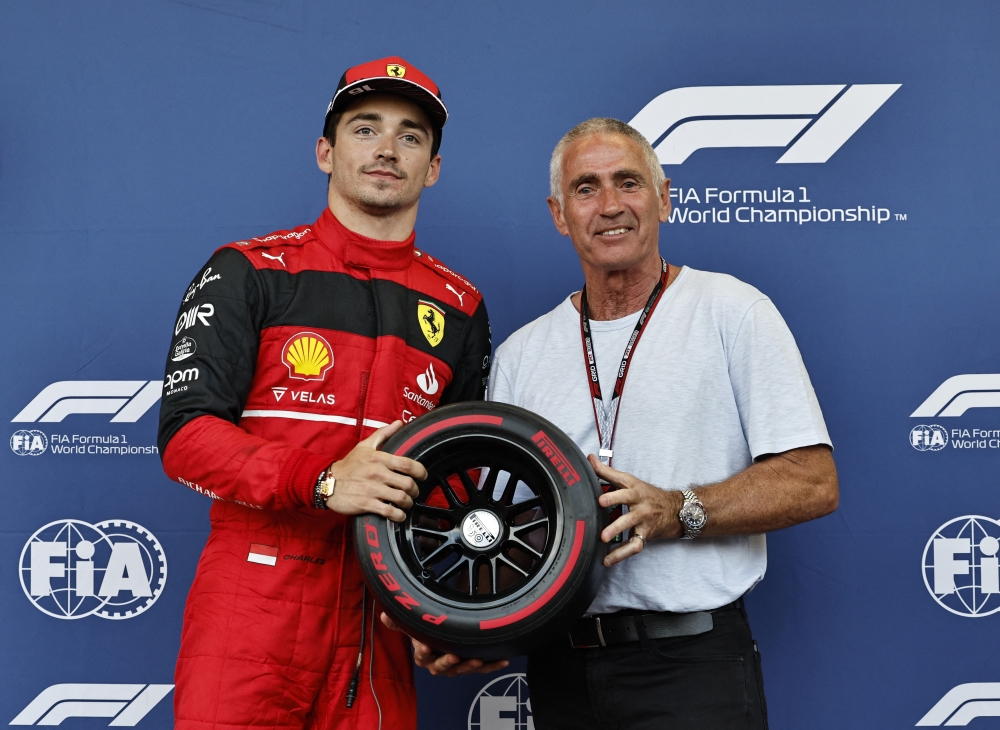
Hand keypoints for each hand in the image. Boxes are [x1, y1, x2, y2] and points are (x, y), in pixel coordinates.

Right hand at [325, 421, 426, 521]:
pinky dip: (398, 515)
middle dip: (415, 490)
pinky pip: (389, 511)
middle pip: (407, 483)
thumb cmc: (348, 465)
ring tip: (407, 503)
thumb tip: (399, 423)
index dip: (420, 471)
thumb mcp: (364, 446)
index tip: (423, 476)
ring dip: (408, 503)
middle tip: (414, 492)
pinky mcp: (366, 503)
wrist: (327, 482)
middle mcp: (377, 473)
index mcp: (379, 458)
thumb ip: (383, 434)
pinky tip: (399, 515)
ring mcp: (372, 489)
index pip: (408, 464)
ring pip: (400, 498)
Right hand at [380, 612, 508, 676]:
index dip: (422, 652)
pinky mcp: (472, 664)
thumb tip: (385, 613)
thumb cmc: (426, 630)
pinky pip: (483, 667)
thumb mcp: (413, 623)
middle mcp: (439, 663)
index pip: (421, 656)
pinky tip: (502, 660)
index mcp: (424, 654)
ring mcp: (456, 666)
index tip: (425, 646)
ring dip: (470, 666)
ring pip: (462, 669)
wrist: (440, 635)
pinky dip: (492, 665)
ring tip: (477, 660)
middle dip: (447, 662)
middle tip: (453, 656)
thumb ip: (400, 620)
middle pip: (441, 667)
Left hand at [591, 454, 684, 566]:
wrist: (675, 510)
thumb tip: (589, 459)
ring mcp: (643, 522)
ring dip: (618, 533)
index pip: (623, 487)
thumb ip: (607, 472)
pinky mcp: (645, 535)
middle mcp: (640, 506)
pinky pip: (634, 546)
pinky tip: (607, 560)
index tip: (599, 498)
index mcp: (634, 490)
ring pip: (632, 529)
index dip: (612, 491)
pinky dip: (621, 554)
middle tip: (601, 512)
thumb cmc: (648, 494)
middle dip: (615, 512)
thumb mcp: (630, 481)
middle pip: (628, 510)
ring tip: (603, 539)